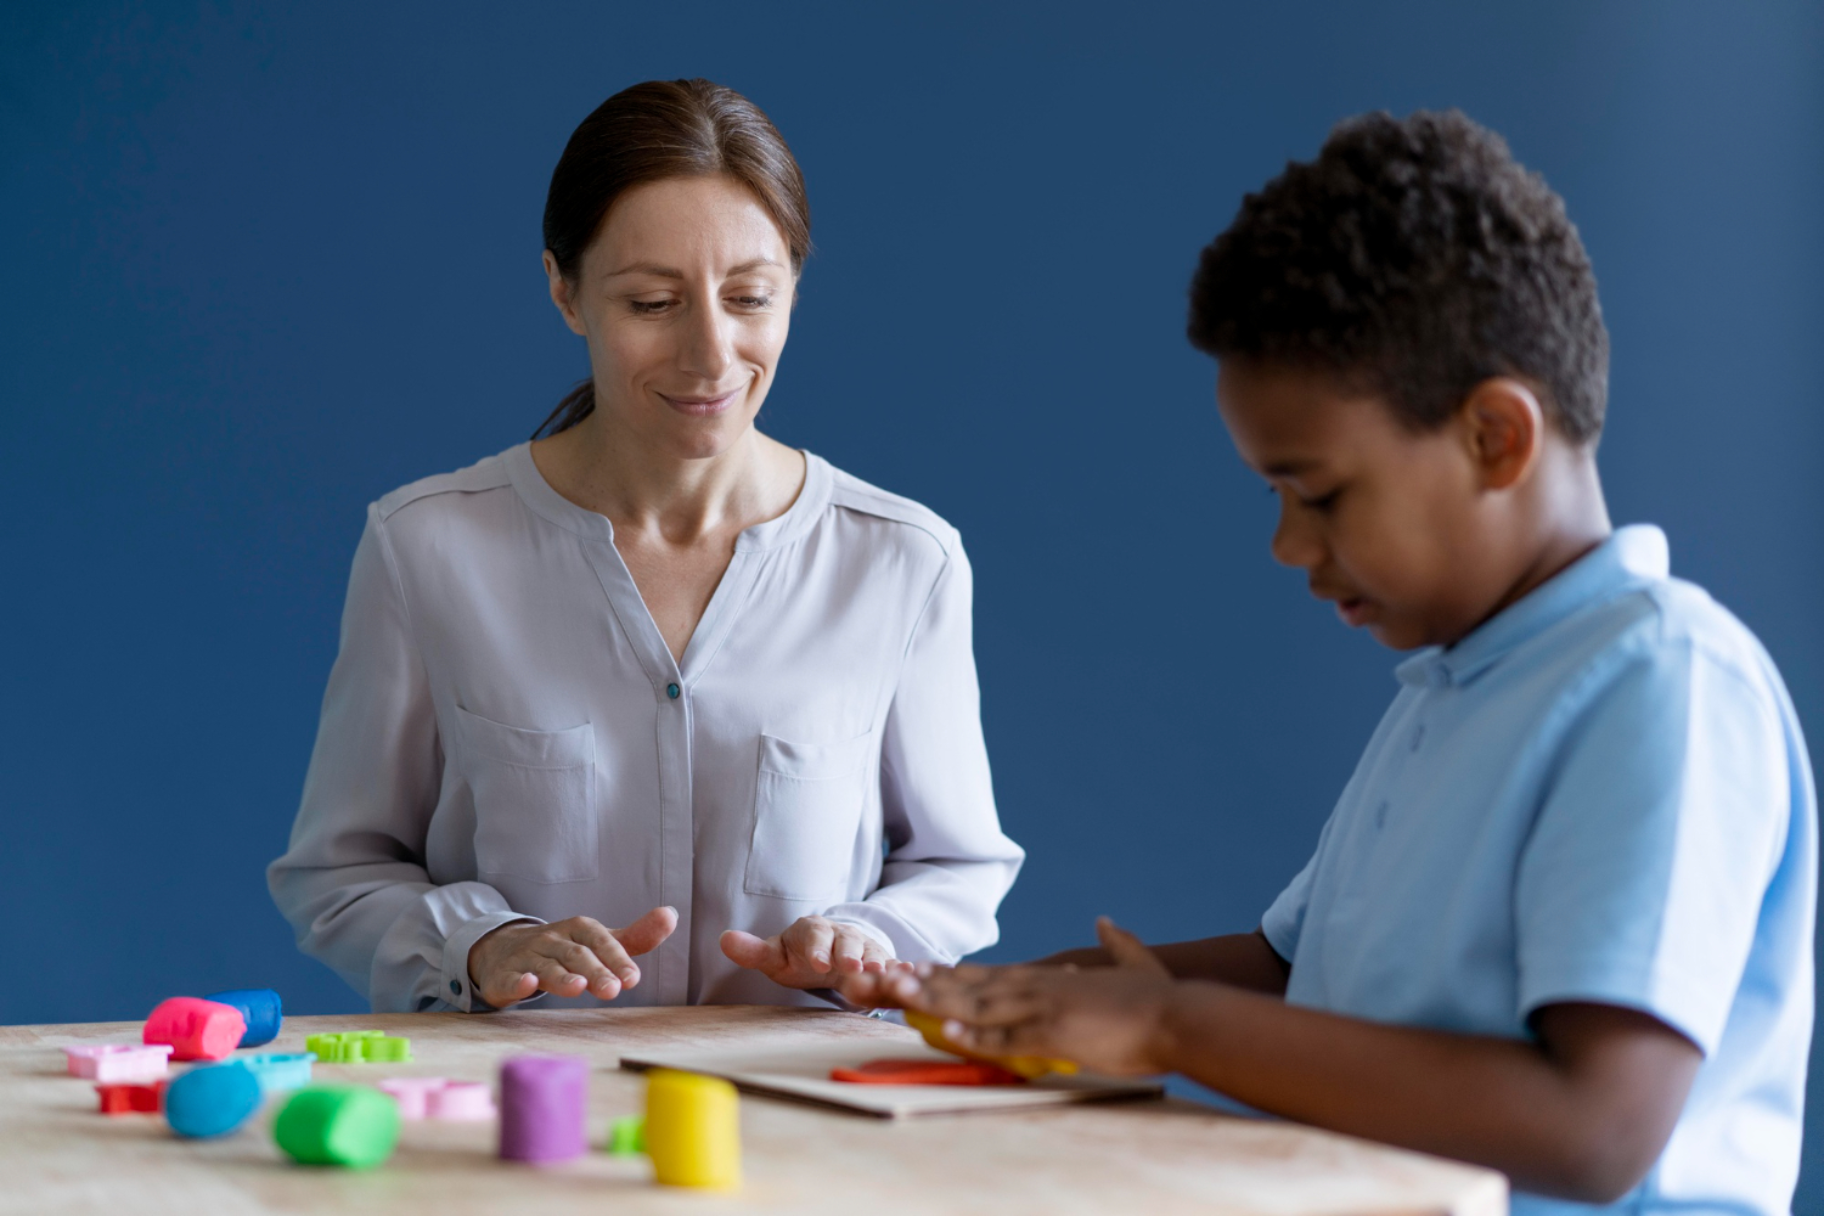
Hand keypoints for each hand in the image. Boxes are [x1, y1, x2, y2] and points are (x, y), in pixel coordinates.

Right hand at [467, 906, 677, 1007]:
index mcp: (579, 929)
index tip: (633, 979)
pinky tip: (528, 984)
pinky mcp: (504, 976)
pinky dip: (518, 982)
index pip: (601, 941)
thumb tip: (672, 915)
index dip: (617, 958)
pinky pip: (511, 978)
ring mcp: (527, 957)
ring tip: (578, 988)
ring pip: (546, 966)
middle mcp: (553, 939)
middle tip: (613, 990)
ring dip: (562, 976)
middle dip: (595, 971)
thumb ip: (635, 936)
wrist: (505, 951)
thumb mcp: (599, 942)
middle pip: (576, 955)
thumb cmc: (563, 949)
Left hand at [720, 916, 905, 990]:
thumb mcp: (774, 956)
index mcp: (813, 929)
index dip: (817, 949)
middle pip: (847, 940)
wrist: (828, 952)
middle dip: (850, 953)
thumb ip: (752, 951)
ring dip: (876, 961)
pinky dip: (897, 967)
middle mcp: (840, 933)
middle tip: (853, 968)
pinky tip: (905, 973)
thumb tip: (724, 939)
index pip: (815, 935)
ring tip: (881, 973)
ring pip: (871, 950)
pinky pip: (889, 962)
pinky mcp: (879, 958)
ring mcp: (862, 945)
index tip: (817, 964)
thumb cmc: (798, 956)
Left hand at [855, 916, 1177, 1074]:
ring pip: (976, 1005)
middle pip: (969, 984)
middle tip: (883, 978)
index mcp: (1048, 977)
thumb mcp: (1132, 964)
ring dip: (934, 1001)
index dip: (946, 973)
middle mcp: (1037, 988)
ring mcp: (1042, 1008)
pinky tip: (945, 1030)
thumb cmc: (1156, 999)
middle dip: (924, 983)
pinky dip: (973, 1034)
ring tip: (896, 995)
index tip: (913, 969)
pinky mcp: (1053, 1033)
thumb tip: (1105, 920)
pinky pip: (1005, 1037)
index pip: (985, 973)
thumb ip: (1115, 942)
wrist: (1178, 1015)